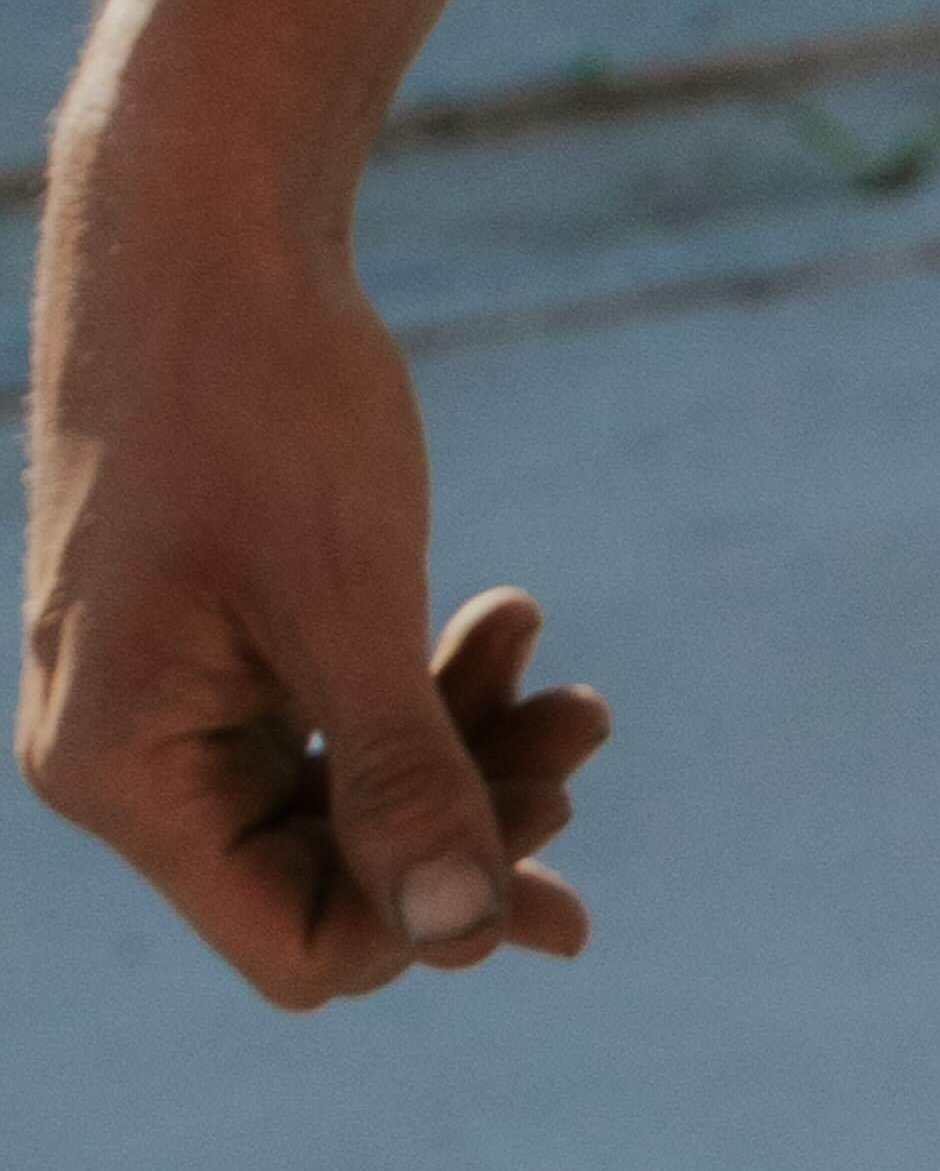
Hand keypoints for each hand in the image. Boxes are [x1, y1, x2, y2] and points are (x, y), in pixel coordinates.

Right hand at [18, 227, 603, 1000]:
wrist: (206, 225)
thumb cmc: (261, 400)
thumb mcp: (348, 605)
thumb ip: (405, 782)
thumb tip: (465, 939)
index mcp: (121, 772)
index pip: (298, 946)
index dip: (429, 918)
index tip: (540, 824)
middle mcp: (125, 757)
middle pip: (333, 878)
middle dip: (475, 820)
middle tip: (587, 729)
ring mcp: (168, 701)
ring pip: (351, 798)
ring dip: (474, 751)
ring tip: (574, 687)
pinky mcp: (216, 644)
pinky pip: (335, 719)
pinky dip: (430, 690)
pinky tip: (512, 622)